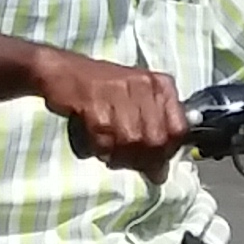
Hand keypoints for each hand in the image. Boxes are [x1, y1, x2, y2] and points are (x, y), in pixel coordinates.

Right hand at [38, 49, 187, 177]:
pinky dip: (100, 149)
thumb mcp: (138, 98)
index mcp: (160, 84)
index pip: (178, 129)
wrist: (64, 72)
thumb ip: (155, 129)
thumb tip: (161, 172)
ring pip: (131, 143)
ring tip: (109, 151)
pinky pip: (105, 142)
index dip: (168, 151)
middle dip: (142, 159)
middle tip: (127, 160)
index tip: (156, 161)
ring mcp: (119, 95)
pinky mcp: (95, 105)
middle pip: (155, 140)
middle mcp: (144, 86)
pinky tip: (95, 141)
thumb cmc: (103, 86)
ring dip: (119, 156)